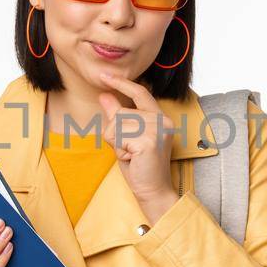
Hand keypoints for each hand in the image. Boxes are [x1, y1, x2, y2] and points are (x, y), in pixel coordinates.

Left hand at [96, 72, 176, 208]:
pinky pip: (118, 138)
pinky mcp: (149, 140)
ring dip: (117, 144)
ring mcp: (157, 129)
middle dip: (115, 134)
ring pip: (116, 126)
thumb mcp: (126, 138)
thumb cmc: (140, 166)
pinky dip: (120, 152)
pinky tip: (133, 160)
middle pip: (120, 114)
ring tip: (132, 156)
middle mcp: (162, 119)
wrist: (154, 191)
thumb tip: (104, 95)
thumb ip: (118, 116)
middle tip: (129, 151)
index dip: (121, 83)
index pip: (139, 93)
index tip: (104, 75)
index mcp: (159, 117)